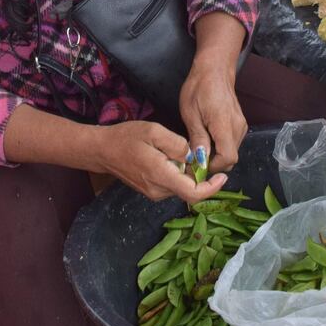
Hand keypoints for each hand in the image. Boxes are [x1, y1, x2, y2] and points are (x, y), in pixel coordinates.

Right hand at [89, 121, 228, 203]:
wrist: (102, 150)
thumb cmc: (126, 137)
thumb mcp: (154, 131)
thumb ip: (177, 144)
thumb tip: (194, 157)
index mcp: (161, 176)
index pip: (193, 193)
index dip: (212, 188)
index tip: (222, 177)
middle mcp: (159, 190)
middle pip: (189, 188)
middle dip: (198, 172)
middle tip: (194, 151)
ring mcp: (154, 193)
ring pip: (181, 185)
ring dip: (187, 172)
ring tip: (175, 150)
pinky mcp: (151, 191)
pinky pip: (172, 184)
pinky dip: (177, 173)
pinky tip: (168, 156)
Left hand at [178, 54, 247, 175]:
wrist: (214, 70)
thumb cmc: (199, 87)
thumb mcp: (191, 113)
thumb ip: (197, 139)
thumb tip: (200, 161)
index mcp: (225, 124)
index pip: (228, 158)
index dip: (213, 166)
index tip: (197, 163)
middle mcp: (238, 127)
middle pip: (231, 158)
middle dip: (213, 163)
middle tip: (195, 155)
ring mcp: (241, 126)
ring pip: (231, 152)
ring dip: (216, 154)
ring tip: (199, 144)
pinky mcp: (240, 124)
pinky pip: (232, 143)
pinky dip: (220, 146)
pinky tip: (207, 137)